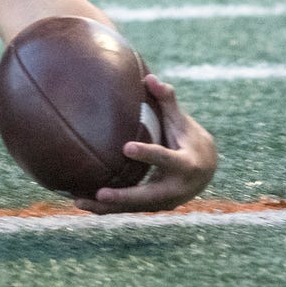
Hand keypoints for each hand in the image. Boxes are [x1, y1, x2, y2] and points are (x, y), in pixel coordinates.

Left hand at [74, 74, 216, 213]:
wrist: (206, 169)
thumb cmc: (188, 137)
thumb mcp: (182, 121)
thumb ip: (167, 101)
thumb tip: (149, 77)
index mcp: (187, 164)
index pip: (166, 159)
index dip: (148, 154)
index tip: (126, 147)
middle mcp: (177, 188)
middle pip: (149, 196)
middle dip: (124, 197)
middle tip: (100, 193)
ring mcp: (165, 201)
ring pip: (135, 207)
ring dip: (108, 207)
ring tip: (78, 201)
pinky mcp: (153, 206)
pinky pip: (129, 209)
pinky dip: (107, 209)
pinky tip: (81, 202)